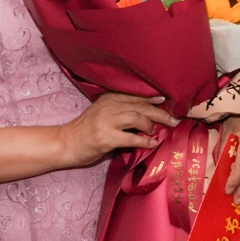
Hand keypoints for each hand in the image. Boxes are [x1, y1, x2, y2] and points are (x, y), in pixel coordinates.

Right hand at [59, 92, 175, 167]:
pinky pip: (131, 138)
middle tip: (174, 120)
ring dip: (151, 125)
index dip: (155, 100)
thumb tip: (149, 116)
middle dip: (161, 113)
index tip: (168, 104)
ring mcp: (106, 122)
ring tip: (157, 132)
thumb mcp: (103, 113)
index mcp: (109, 98)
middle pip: (141, 106)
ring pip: (138, 117)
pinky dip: (145, 141)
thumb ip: (122, 111)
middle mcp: (108, 106)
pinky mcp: (105, 138)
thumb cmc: (86, 131)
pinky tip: (152, 144)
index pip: (137, 96)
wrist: (65, 144)